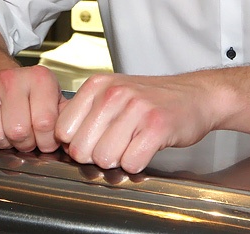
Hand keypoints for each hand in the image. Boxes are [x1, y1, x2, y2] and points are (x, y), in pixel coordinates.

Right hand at [0, 64, 64, 153]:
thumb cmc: (26, 94)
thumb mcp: (53, 98)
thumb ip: (66, 116)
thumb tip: (72, 137)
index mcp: (39, 78)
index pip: (45, 123)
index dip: (46, 141)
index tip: (44, 140)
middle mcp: (11, 78)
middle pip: (18, 131)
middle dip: (24, 143)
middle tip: (24, 136)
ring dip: (1, 143)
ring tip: (6, 131)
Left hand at [55, 73, 218, 173]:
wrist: (195, 95)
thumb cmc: (150, 100)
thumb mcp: (111, 94)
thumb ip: (83, 112)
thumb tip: (54, 139)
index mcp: (96, 85)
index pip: (62, 131)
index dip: (77, 143)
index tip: (94, 140)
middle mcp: (113, 93)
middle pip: (81, 149)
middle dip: (97, 155)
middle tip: (117, 144)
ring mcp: (136, 108)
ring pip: (105, 159)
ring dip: (119, 160)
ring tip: (133, 143)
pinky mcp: (157, 126)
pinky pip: (131, 163)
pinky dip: (138, 163)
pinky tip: (147, 148)